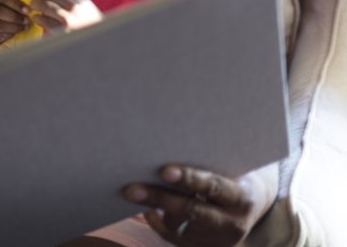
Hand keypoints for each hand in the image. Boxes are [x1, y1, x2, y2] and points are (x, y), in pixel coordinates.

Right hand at [0, 0, 29, 45]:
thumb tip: (29, 10)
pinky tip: (16, 33)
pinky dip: (8, 34)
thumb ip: (16, 2)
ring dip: (14, 27)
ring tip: (24, 27)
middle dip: (15, 17)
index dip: (16, 4)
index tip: (27, 10)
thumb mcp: (8, 0)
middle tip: (27, 21)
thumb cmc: (4, 7)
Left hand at [22, 0, 101, 31]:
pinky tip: (37, 18)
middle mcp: (74, 3)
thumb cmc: (84, 19)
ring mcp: (69, 17)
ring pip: (43, 4)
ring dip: (34, 4)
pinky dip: (36, 17)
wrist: (98, 38)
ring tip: (32, 7)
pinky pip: (42, 19)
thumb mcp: (79, 2)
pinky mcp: (63, 30)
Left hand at [123, 163, 277, 244]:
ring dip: (153, 207)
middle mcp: (232, 223)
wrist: (250, 207)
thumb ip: (208, 162)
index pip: (214, 187)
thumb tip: (165, 144)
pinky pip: (173, 237)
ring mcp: (216, 240)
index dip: (190, 179)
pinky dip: (157, 222)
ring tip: (131, 192)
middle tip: (131, 188)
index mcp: (242, 198)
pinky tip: (146, 208)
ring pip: (179, 226)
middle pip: (192, 210)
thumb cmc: (232, 175)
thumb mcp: (230, 169)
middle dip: (160, 198)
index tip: (164, 170)